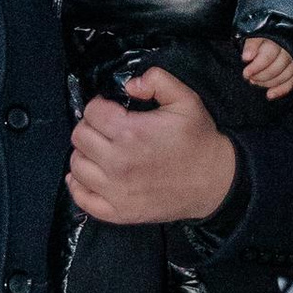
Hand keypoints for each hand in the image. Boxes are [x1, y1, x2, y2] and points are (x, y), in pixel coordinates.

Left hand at [67, 63, 238, 226]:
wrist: (215, 183)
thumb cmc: (198, 140)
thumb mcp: (186, 100)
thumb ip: (157, 80)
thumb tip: (129, 85)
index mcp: (131, 133)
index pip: (91, 112)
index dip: (100, 106)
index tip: (112, 109)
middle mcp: (118, 163)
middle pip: (80, 137)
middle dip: (90, 127)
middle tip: (106, 129)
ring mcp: (116, 191)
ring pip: (76, 166)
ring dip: (85, 154)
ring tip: (101, 150)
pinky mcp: (119, 212)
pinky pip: (82, 199)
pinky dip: (78, 186)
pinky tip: (88, 175)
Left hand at [241, 35, 292, 100]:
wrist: (283, 35)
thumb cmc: (267, 36)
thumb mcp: (257, 35)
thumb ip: (251, 44)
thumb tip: (247, 57)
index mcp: (279, 39)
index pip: (268, 57)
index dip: (256, 67)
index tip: (246, 73)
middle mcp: (290, 50)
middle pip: (276, 68)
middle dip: (261, 76)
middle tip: (251, 78)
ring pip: (284, 76)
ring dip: (269, 83)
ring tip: (256, 82)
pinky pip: (292, 82)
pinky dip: (281, 90)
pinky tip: (270, 95)